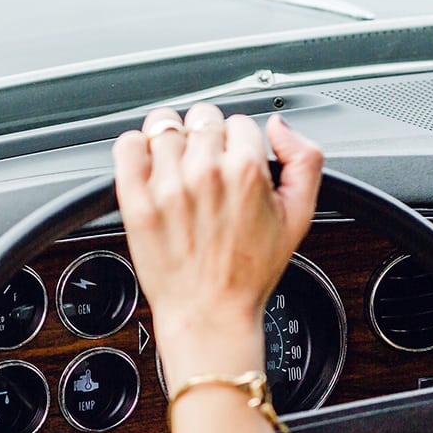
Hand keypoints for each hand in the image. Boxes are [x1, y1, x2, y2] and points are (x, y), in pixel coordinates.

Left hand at [113, 104, 321, 392]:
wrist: (210, 313)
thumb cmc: (250, 273)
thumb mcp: (300, 216)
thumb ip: (305, 160)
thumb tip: (279, 126)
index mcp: (246, 171)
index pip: (241, 122)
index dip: (240, 145)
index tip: (235, 168)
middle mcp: (205, 172)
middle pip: (203, 119)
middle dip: (208, 142)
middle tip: (209, 175)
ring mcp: (166, 184)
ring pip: (165, 126)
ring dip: (172, 144)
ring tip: (180, 175)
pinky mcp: (135, 198)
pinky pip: (127, 144)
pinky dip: (136, 149)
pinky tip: (151, 171)